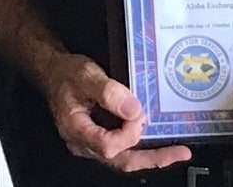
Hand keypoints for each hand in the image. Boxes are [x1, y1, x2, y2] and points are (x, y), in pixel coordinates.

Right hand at [38, 52, 192, 172]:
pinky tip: (158, 142)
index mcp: (76, 128)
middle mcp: (83, 142)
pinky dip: (142, 147)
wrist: (54, 72)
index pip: (107, 145)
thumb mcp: (85, 74)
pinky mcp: (101, 138)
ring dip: (151, 156)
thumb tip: (134, 110)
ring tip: (176, 151)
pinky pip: (123, 149)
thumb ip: (108, 92)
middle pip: (121, 161)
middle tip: (178, 152)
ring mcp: (92, 143)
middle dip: (153, 158)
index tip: (136, 112)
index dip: (127, 133)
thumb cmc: (65, 73)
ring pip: (124, 158)